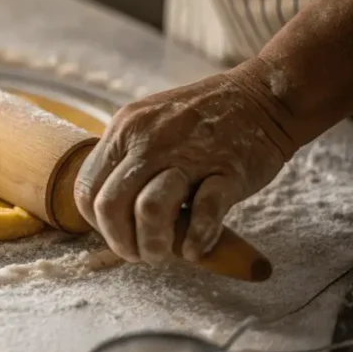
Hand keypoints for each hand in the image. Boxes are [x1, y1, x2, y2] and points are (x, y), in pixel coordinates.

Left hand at [73, 67, 295, 264]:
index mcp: (124, 130)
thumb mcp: (149, 127)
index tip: (118, 234)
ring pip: (148, 209)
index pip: (87, 188)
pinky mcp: (228, 171)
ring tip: (165, 253)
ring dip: (153, 244)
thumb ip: (127, 162)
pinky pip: (203, 212)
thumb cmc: (202, 123)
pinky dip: (196, 239)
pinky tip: (195, 250)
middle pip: (110, 204)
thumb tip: (110, 216)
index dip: (98, 222)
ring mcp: (189, 155)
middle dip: (120, 241)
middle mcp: (149, 140)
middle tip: (140, 254)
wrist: (264, 98)